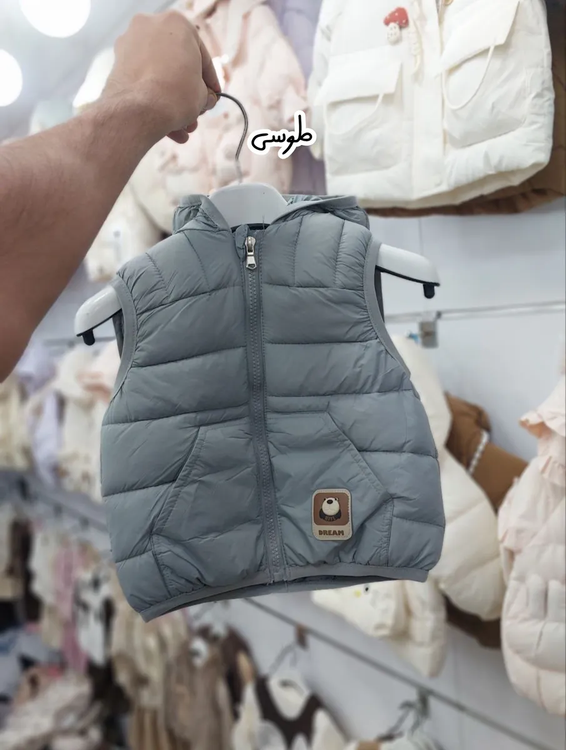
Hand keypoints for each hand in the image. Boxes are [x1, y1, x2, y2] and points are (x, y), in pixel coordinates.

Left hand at [102, 11, 220, 144]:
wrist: (138, 110)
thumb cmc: (175, 95)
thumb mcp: (202, 95)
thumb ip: (204, 91)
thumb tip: (204, 97)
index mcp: (176, 23)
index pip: (201, 57)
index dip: (210, 82)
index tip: (213, 96)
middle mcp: (150, 25)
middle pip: (177, 66)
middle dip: (188, 95)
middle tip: (196, 114)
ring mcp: (130, 43)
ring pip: (158, 77)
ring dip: (172, 104)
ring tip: (183, 128)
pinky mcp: (117, 64)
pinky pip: (143, 83)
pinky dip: (154, 102)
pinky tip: (167, 128)